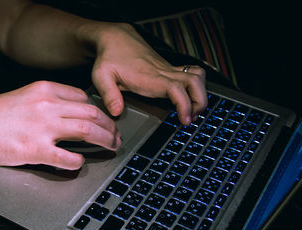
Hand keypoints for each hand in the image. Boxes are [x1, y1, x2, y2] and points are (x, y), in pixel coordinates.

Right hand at [0, 81, 120, 169]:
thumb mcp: (26, 95)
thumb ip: (52, 100)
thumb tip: (78, 110)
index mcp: (46, 89)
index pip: (85, 98)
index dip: (101, 110)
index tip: (106, 120)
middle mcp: (48, 105)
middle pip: (93, 114)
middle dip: (110, 127)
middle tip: (117, 136)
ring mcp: (42, 127)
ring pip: (87, 131)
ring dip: (105, 140)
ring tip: (112, 147)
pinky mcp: (34, 150)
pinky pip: (68, 157)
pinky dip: (79, 162)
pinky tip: (80, 163)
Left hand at [91, 23, 206, 124]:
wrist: (115, 38)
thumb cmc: (109, 57)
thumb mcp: (101, 76)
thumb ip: (109, 95)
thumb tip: (117, 111)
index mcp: (149, 77)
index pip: (176, 89)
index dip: (184, 105)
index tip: (184, 120)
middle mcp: (163, 72)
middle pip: (195, 83)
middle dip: (199, 103)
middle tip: (191, 119)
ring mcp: (167, 69)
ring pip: (197, 77)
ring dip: (200, 94)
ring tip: (192, 111)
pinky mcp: (168, 68)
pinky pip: (191, 73)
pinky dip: (196, 86)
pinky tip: (189, 97)